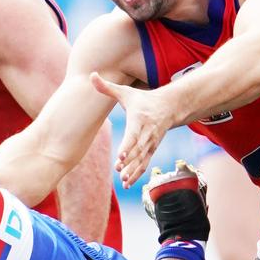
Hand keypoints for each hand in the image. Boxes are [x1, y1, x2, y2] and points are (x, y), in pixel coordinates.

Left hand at [90, 72, 174, 187]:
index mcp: (139, 119)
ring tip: (123, 180)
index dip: (128, 145)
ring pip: (142, 159)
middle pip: (138, 149)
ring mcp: (150, 143)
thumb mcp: (126, 92)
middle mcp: (147, 133)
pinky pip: (145, 164)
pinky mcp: (151, 150)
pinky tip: (127, 183)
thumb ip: (107, 87)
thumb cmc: (143, 99)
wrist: (168, 107)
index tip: (121, 154)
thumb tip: (91, 75)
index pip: (134, 134)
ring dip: (133, 171)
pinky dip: (137, 174)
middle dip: (130, 161)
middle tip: (119, 169)